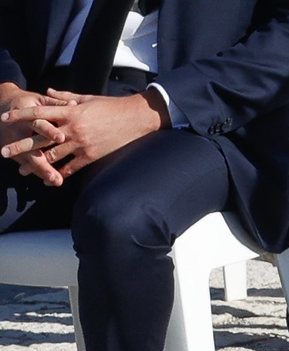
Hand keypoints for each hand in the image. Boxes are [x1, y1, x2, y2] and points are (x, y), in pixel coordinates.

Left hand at [0, 88, 168, 180]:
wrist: (135, 117)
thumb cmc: (111, 106)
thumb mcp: (87, 98)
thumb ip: (65, 97)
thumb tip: (47, 92)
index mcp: (70, 112)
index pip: (38, 113)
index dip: (20, 115)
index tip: (4, 119)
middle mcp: (72, 128)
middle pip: (40, 138)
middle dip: (20, 145)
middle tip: (3, 151)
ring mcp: (82, 143)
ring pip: (53, 155)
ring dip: (36, 163)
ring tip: (21, 170)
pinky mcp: (92, 155)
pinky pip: (72, 167)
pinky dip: (60, 173)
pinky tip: (51, 179)